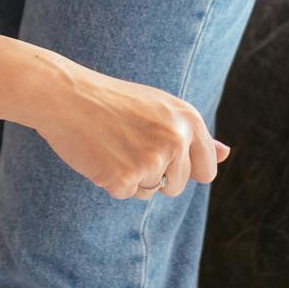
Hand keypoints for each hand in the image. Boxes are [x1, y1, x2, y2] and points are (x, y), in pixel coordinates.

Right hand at [37, 66, 228, 199]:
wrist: (62, 94)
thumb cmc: (107, 100)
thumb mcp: (156, 108)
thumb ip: (191, 134)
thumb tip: (226, 154)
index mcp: (186, 119)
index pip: (205, 170)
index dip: (180, 168)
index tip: (155, 151)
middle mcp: (175, 139)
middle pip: (176, 185)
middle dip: (151, 173)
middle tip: (122, 142)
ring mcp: (151, 159)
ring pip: (150, 190)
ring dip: (129, 177)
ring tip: (109, 145)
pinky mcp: (125, 177)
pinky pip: (124, 193)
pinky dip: (107, 179)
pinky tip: (96, 153)